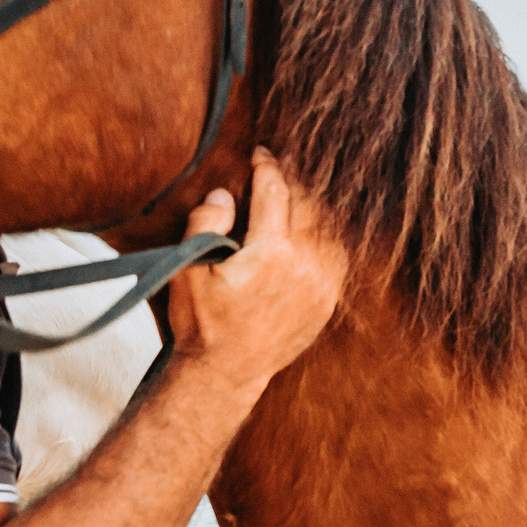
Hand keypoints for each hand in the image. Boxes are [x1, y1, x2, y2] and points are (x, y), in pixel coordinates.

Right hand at [164, 147, 350, 393]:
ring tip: (295, 191)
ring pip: (328, 225)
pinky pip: (338, 252)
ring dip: (312, 204)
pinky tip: (313, 226)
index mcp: (271, 253)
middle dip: (292, 180)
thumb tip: (224, 193)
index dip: (268, 166)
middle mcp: (305, 264)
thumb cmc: (202, 324)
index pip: (275, 192)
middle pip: (307, 202)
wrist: (226, 374)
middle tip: (277, 166)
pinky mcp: (330, 299)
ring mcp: (323, 283)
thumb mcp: (188, 273)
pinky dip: (327, 233)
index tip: (260, 152)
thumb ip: (204, 225)